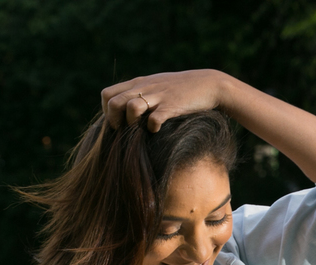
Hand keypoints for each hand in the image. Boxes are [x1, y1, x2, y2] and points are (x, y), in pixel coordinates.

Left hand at [101, 69, 225, 131]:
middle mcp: (145, 87)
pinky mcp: (173, 105)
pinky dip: (153, 127)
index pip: (107, 94)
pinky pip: (155, 119)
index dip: (106, 111)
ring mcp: (159, 96)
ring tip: (139, 129)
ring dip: (131, 123)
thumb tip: (121, 110)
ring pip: (131, 107)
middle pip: (114, 102)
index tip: (117, 121)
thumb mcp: (154, 85)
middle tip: (124, 129)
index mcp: (138, 83)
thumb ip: (137, 92)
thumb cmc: (179, 89)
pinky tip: (157, 130)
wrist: (209, 84)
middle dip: (113, 120)